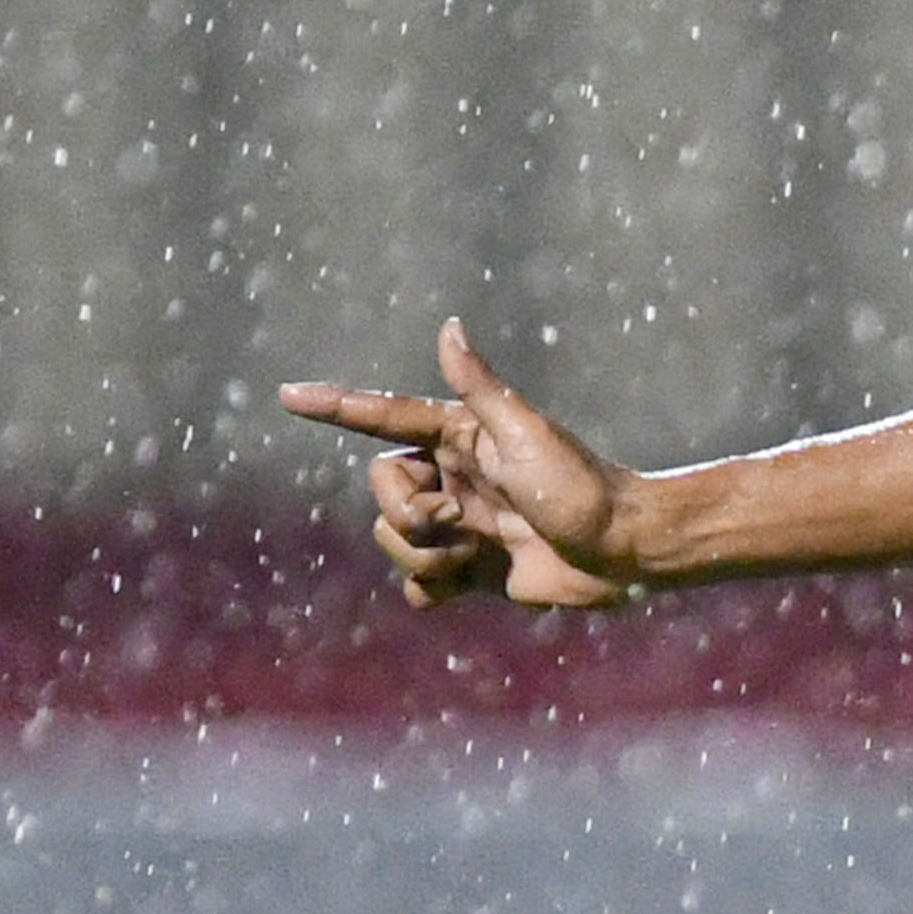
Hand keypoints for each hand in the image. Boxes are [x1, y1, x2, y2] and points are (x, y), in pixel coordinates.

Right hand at [278, 322, 651, 610]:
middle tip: (460, 520)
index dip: (336, 407)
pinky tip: (449, 586)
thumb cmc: (581, 487)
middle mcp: (453, 477)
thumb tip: (449, 327)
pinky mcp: (473, 570)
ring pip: (394, 537)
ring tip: (473, 553)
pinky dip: (425, 587)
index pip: (384, 417)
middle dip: (407, 511)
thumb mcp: (526, 432)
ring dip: (423, 553)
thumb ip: (479, 386)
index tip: (288, 395)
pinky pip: (417, 583)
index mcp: (460, 438)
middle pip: (381, 490)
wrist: (624, 551)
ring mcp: (461, 525)